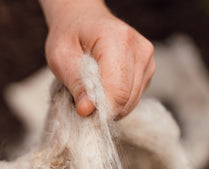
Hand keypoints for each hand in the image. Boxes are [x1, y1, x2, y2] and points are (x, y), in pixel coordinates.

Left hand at [41, 0, 155, 118]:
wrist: (83, 19)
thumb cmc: (70, 35)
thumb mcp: (60, 57)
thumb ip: (75, 83)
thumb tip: (88, 110)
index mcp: (119, 39)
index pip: (118, 90)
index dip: (100, 108)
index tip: (82, 109)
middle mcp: (140, 49)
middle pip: (127, 99)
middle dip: (103, 107)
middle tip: (84, 97)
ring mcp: (148, 60)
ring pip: (131, 102)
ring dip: (110, 104)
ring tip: (93, 88)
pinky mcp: (148, 70)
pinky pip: (133, 98)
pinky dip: (117, 100)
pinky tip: (104, 85)